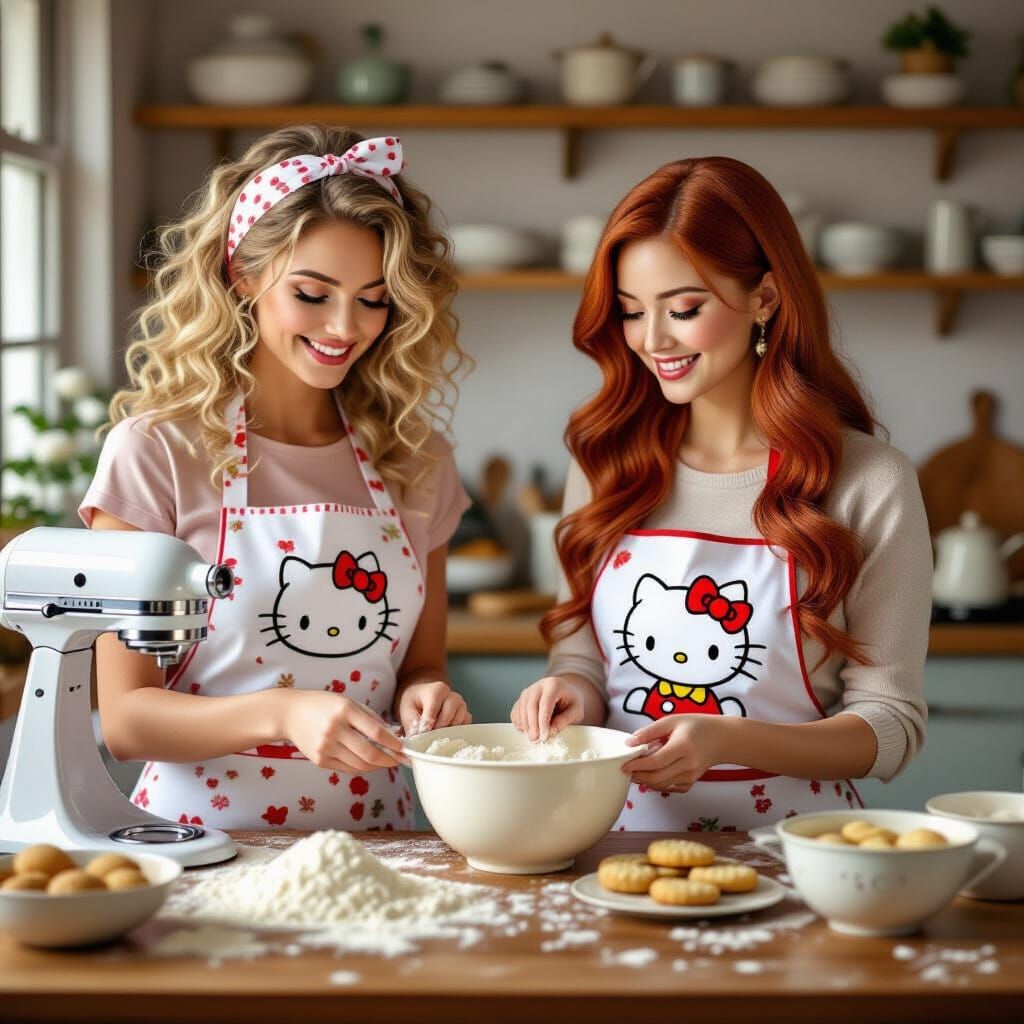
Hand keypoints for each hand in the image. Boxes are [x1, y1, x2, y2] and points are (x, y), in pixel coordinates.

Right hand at [283, 691, 407, 773]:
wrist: (289, 714)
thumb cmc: (322, 705)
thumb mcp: (347, 702)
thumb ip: (369, 717)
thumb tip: (392, 735)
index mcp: (345, 710)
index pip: (376, 732)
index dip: (393, 743)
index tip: (404, 748)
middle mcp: (335, 729)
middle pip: (369, 753)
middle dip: (389, 760)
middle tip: (400, 761)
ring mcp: (326, 747)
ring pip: (360, 765)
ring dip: (377, 766)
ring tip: (386, 762)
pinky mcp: (319, 760)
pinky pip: (347, 769)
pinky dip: (361, 768)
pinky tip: (368, 763)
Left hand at [398, 680, 470, 736]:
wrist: (423, 696)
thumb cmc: (415, 701)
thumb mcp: (407, 709)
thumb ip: (412, 723)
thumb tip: (417, 738)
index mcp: (438, 690)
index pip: (434, 711)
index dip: (427, 726)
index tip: (421, 735)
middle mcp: (453, 696)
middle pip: (447, 718)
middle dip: (436, 730)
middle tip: (426, 737)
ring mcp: (461, 706)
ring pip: (457, 724)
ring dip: (445, 732)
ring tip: (434, 733)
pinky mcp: (466, 715)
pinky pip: (464, 727)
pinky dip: (456, 732)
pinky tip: (444, 732)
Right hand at [511, 675, 584, 741]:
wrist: (566, 691)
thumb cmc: (572, 701)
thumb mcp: (576, 711)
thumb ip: (564, 720)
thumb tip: (550, 731)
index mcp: (554, 685)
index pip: (545, 703)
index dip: (543, 720)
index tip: (544, 735)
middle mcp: (539, 685)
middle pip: (530, 704)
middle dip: (532, 724)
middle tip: (535, 739)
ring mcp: (528, 691)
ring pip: (521, 707)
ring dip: (525, 724)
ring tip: (532, 737)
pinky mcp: (522, 698)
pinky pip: (516, 710)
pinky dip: (518, 721)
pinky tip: (526, 730)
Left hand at [623, 715, 723, 792]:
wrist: (722, 739)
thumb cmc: (696, 726)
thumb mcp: (671, 721)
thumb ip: (649, 731)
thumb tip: (629, 743)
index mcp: (683, 746)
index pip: (656, 761)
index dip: (638, 765)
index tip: (624, 764)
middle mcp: (689, 764)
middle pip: (657, 777)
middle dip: (638, 776)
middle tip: (626, 770)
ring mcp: (691, 776)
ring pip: (662, 785)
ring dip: (645, 781)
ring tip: (635, 771)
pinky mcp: (691, 782)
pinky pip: (670, 788)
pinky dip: (657, 784)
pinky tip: (651, 775)